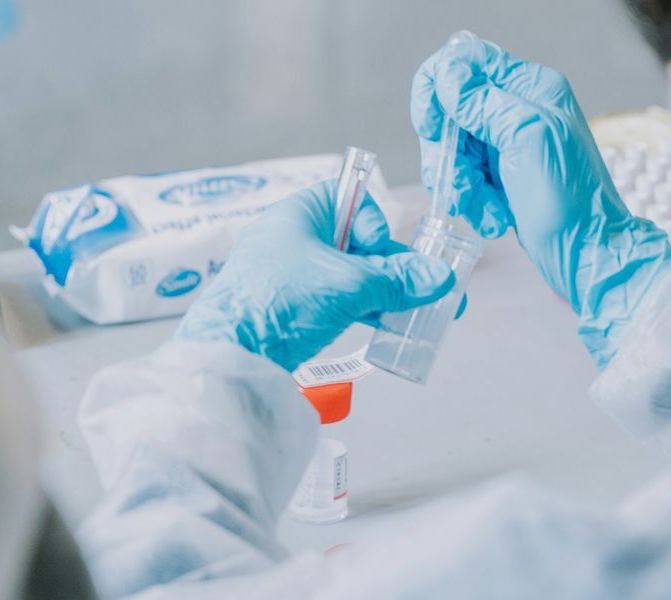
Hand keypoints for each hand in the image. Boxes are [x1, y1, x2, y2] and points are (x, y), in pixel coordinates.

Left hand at [175, 181, 455, 370]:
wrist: (231, 354)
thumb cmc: (282, 301)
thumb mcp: (349, 285)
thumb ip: (398, 280)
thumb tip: (439, 278)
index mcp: (298, 214)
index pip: (348, 197)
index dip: (373, 218)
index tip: (381, 246)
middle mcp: (292, 239)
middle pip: (356, 242)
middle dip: (394, 266)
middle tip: (429, 287)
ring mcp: (290, 276)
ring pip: (349, 276)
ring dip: (385, 292)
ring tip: (424, 312)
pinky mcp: (290, 309)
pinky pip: (336, 301)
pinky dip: (363, 310)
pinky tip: (391, 327)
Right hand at [411, 33, 670, 366]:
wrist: (588, 257)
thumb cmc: (570, 203)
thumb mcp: (526, 138)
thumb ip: (484, 102)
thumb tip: (448, 73)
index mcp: (530, 87)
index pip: (465, 60)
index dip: (438, 91)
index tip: (434, 129)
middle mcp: (519, 108)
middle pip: (451, 110)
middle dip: (447, 152)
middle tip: (460, 185)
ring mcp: (510, 143)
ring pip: (454, 147)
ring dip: (460, 183)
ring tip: (483, 209)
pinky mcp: (504, 175)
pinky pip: (466, 176)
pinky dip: (472, 199)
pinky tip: (493, 218)